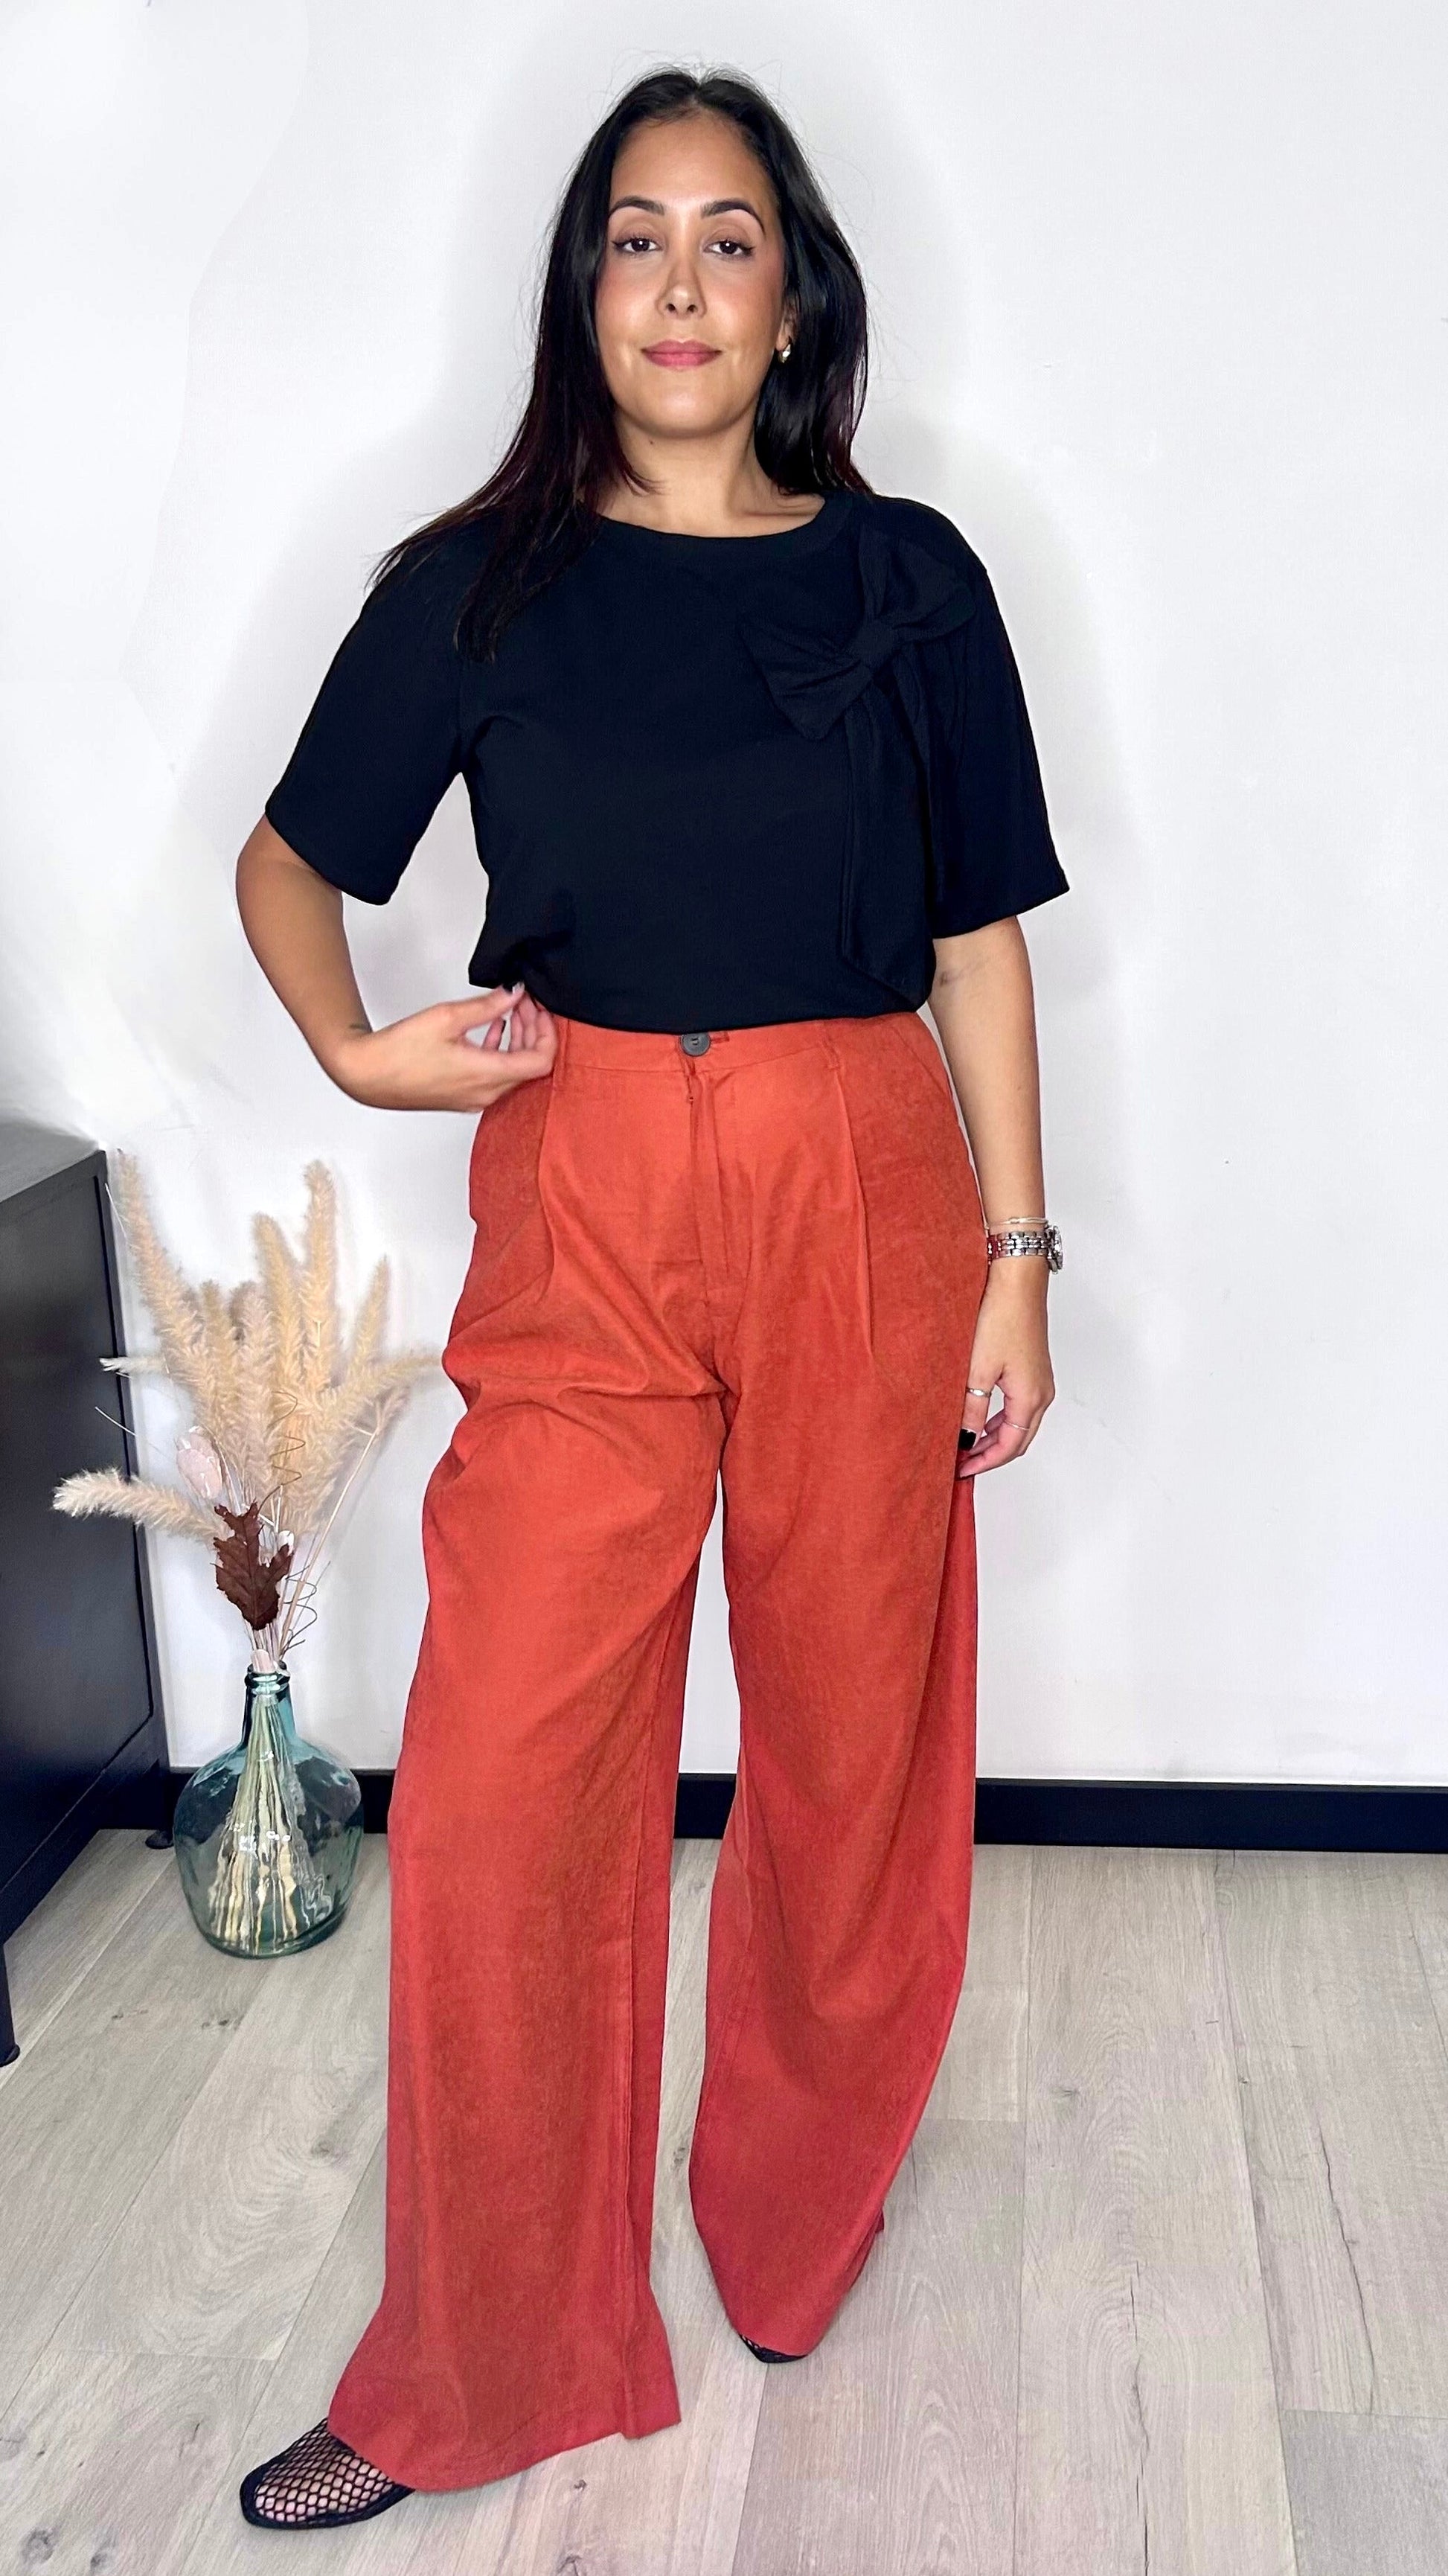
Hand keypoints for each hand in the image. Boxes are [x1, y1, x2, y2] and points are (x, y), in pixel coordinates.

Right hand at [326, 985, 556, 1111]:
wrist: (368, 1076)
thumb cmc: (399, 1052)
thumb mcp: (448, 1018)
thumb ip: (487, 1005)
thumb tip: (514, 993)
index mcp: (487, 1075)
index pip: (541, 1061)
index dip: (547, 1032)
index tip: (539, 1008)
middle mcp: (486, 1093)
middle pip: (530, 1065)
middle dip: (533, 1030)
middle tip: (524, 1002)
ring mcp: (475, 1099)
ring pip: (514, 1071)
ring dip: (518, 1040)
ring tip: (510, 1010)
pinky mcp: (463, 1097)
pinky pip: (496, 1077)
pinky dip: (502, 1051)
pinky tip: (494, 1030)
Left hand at [956, 1263, 1054, 1477]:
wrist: (1018, 1282)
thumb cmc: (1002, 1318)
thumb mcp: (978, 1369)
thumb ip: (971, 1409)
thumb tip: (965, 1438)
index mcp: (1030, 1398)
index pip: (1009, 1447)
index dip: (984, 1462)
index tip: (961, 1470)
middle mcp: (1042, 1394)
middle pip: (1018, 1440)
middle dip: (991, 1455)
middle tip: (963, 1463)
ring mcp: (1041, 1381)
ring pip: (1020, 1424)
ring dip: (995, 1439)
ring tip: (967, 1445)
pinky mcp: (1034, 1369)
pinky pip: (1020, 1407)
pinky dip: (1001, 1420)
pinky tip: (981, 1419)